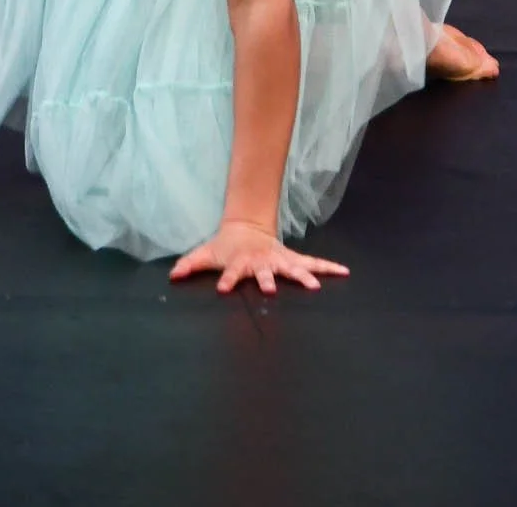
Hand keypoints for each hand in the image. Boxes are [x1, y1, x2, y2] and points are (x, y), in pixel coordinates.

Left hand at [168, 217, 349, 295]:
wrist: (246, 228)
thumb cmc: (225, 247)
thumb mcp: (206, 253)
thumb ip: (190, 264)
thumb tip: (172, 275)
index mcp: (239, 262)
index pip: (230, 272)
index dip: (226, 280)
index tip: (222, 289)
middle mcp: (261, 261)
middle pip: (264, 271)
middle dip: (267, 280)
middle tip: (270, 290)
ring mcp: (278, 259)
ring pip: (292, 267)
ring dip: (303, 276)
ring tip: (314, 286)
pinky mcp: (291, 259)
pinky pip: (313, 263)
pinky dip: (328, 267)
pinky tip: (344, 272)